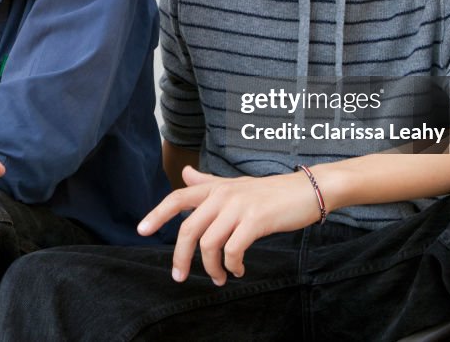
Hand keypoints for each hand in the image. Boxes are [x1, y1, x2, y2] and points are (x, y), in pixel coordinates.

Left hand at [137, 166, 322, 285]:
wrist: (307, 190)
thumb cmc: (272, 192)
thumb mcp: (236, 185)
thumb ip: (208, 182)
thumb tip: (184, 173)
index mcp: (216, 187)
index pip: (178, 198)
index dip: (158, 214)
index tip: (142, 230)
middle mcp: (223, 194)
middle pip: (188, 229)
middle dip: (181, 257)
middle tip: (180, 276)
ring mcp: (238, 206)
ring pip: (209, 243)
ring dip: (212, 267)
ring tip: (220, 277)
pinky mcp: (255, 220)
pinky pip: (232, 249)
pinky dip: (232, 265)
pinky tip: (238, 269)